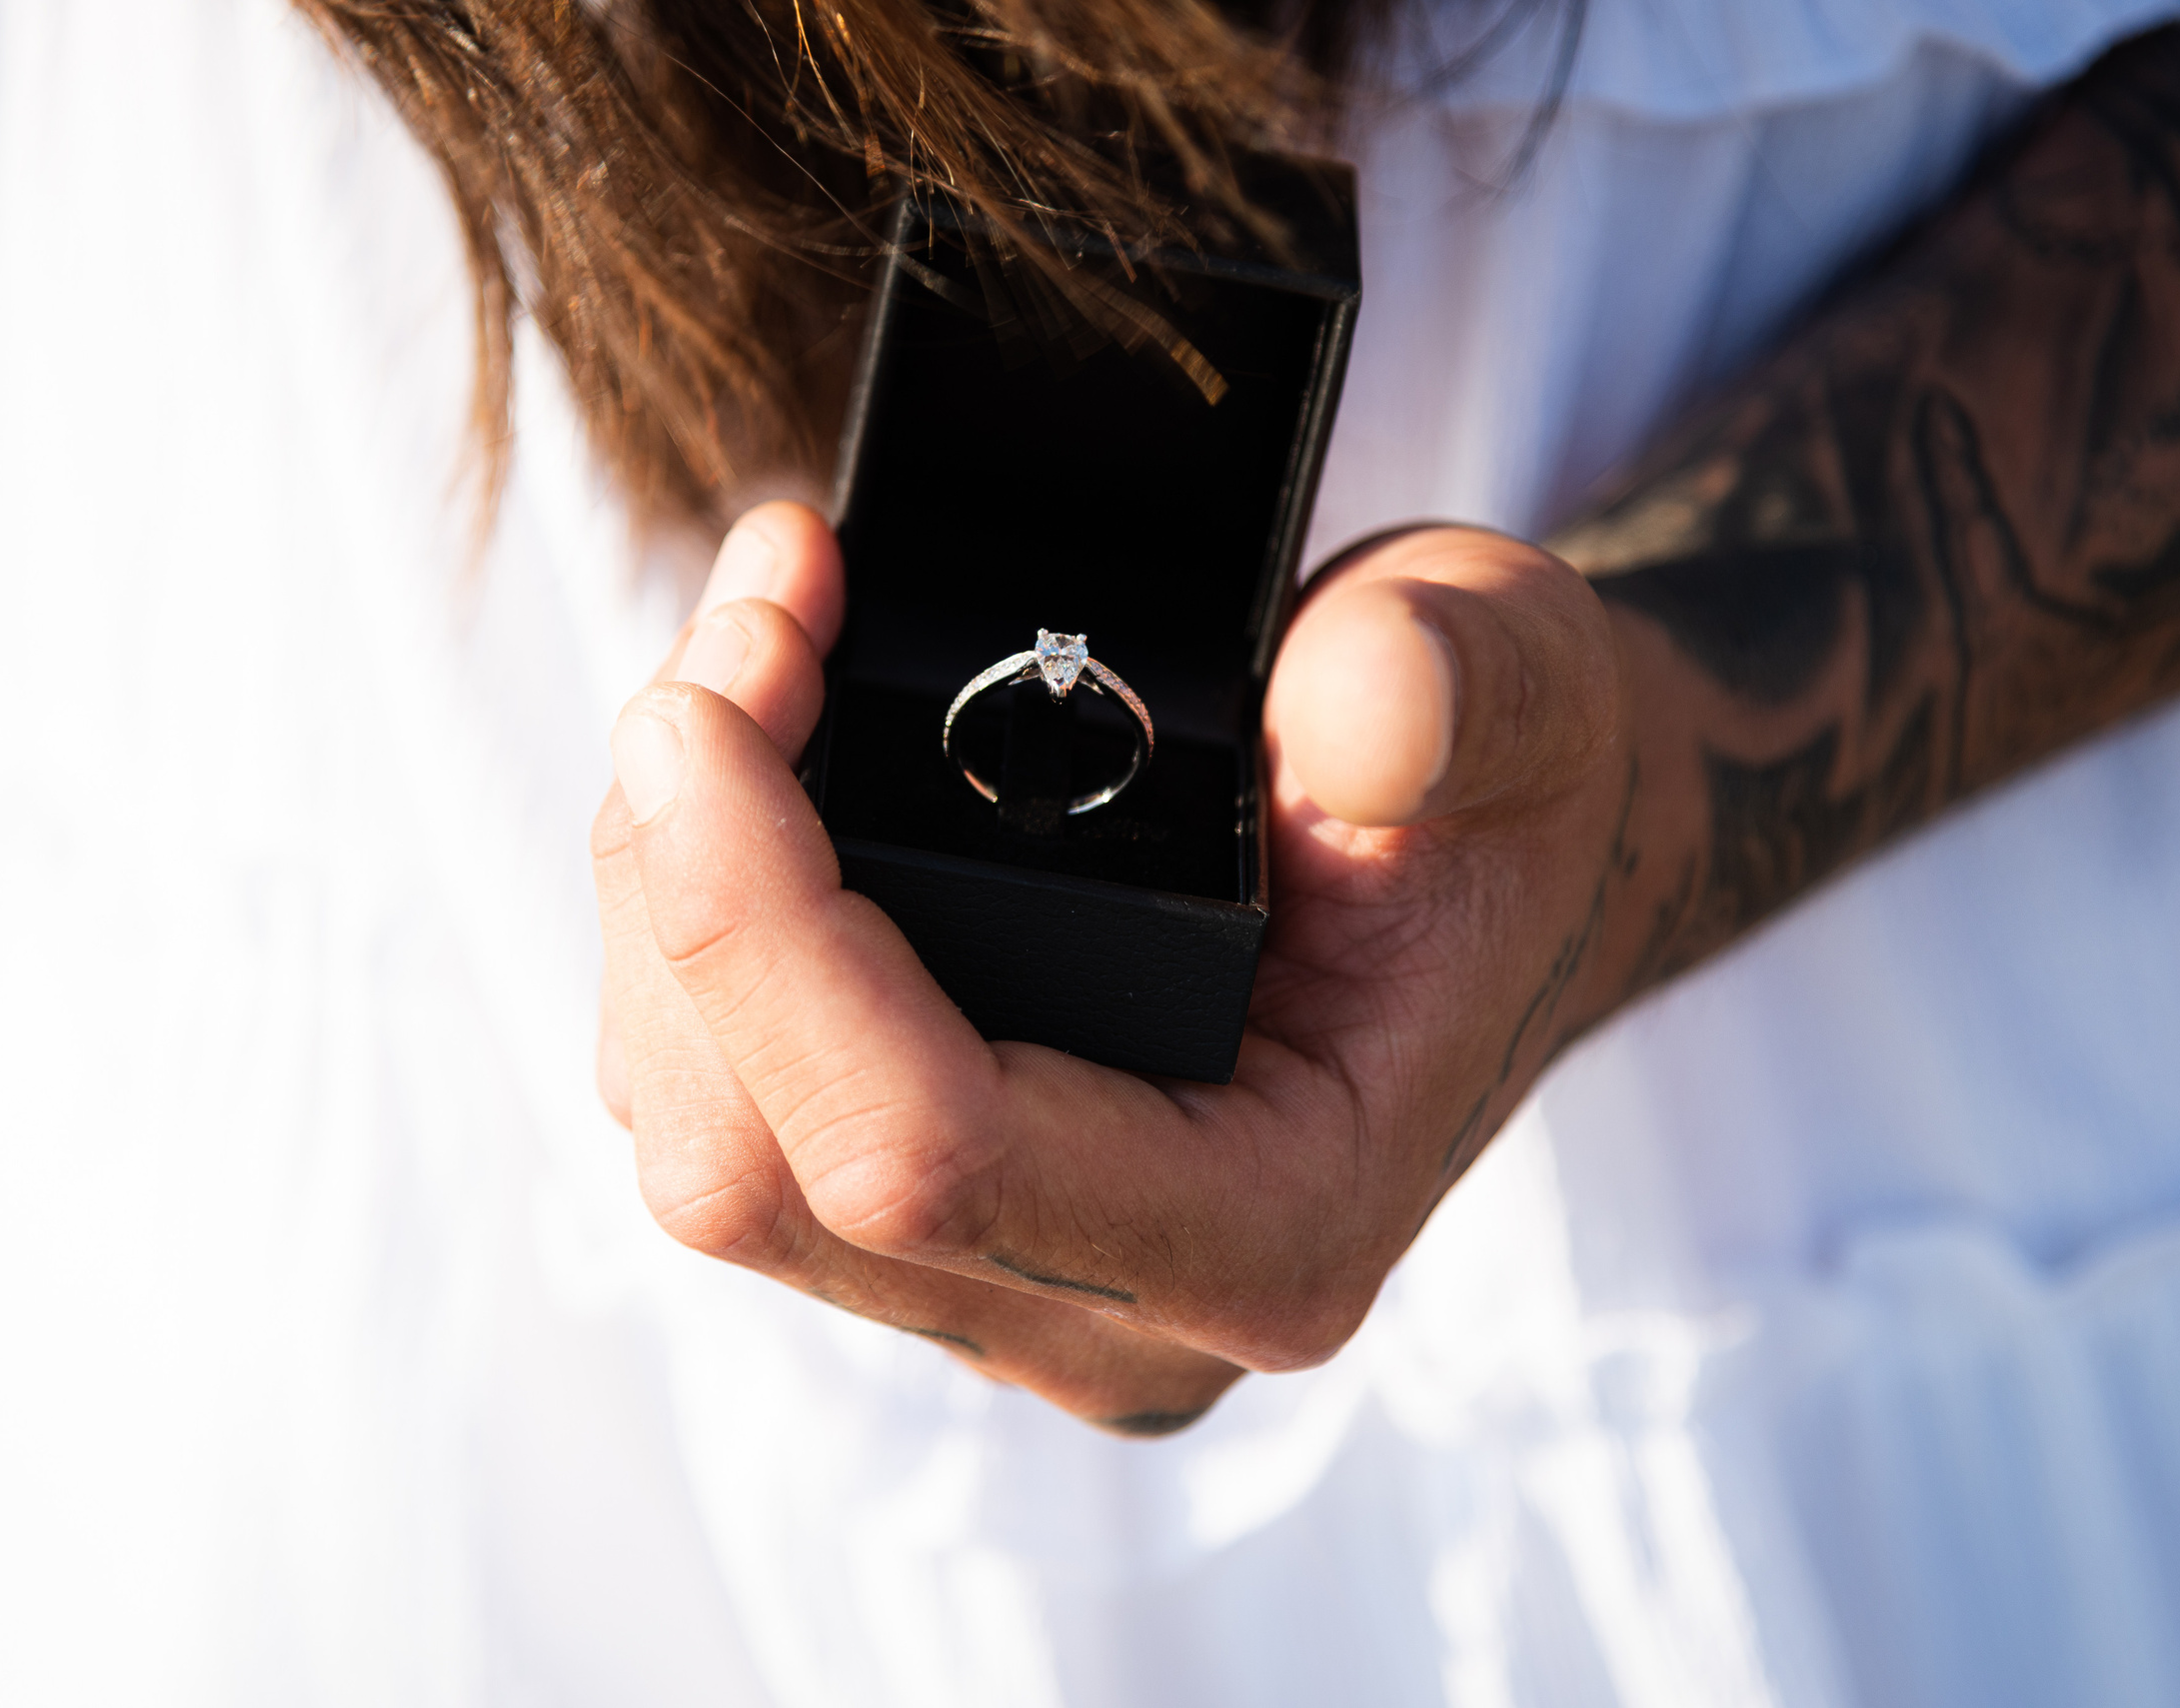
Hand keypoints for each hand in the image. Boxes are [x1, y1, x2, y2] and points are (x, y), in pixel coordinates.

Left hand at [592, 502, 1638, 1431]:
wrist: (1490, 870)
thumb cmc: (1498, 794)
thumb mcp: (1517, 692)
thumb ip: (1456, 695)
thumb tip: (1351, 708)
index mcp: (1273, 1228)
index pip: (929, 1157)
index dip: (762, 933)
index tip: (707, 703)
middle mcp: (1116, 1308)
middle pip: (764, 1174)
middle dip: (681, 889)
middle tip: (739, 637)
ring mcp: (1009, 1281)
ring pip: (709, 1152)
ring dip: (662, 897)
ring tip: (746, 666)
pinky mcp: (935, 1221)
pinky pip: (727, 1115)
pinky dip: (689, 933)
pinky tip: (744, 778)